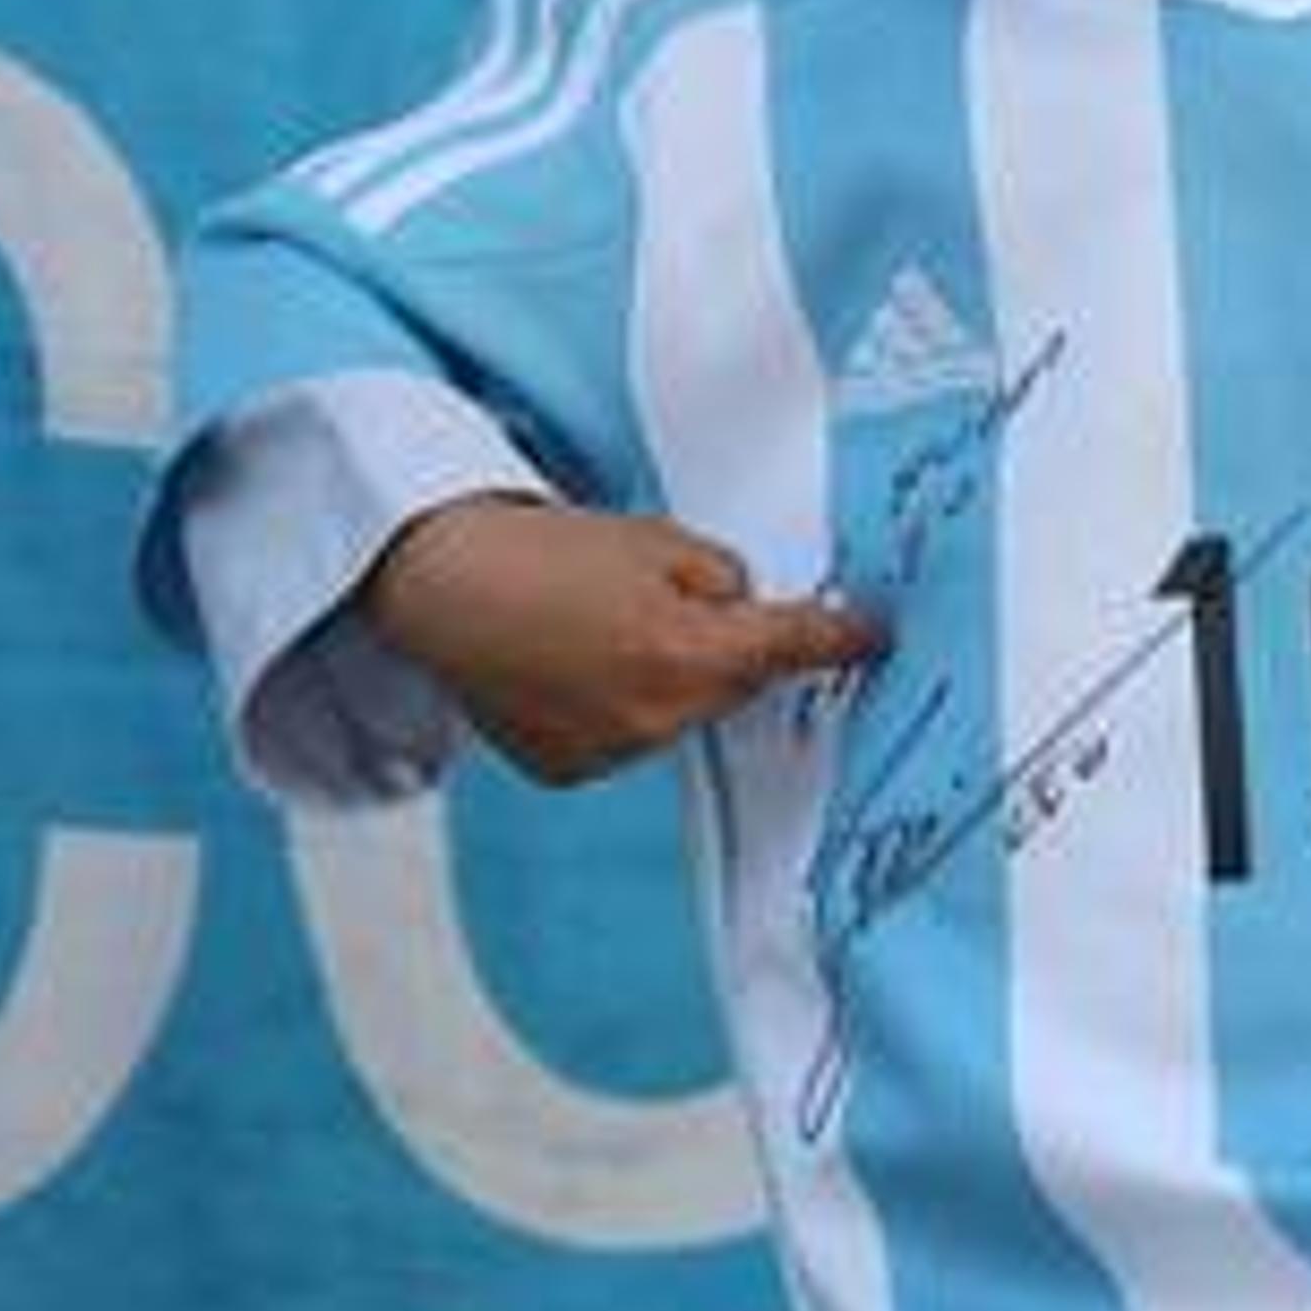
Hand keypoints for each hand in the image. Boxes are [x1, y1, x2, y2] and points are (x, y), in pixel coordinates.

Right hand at [360, 496, 880, 785]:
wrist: (437, 584)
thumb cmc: (542, 551)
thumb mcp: (656, 540)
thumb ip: (720, 579)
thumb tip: (744, 609)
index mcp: (687, 655)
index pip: (789, 648)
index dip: (839, 638)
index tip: (872, 636)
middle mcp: (655, 719)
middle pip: (730, 686)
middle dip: (722, 648)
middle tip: (671, 600)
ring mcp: (609, 753)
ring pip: (678, 714)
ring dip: (666, 679)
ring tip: (600, 626)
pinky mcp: (567, 769)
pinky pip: (624, 737)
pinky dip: (617, 704)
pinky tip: (573, 662)